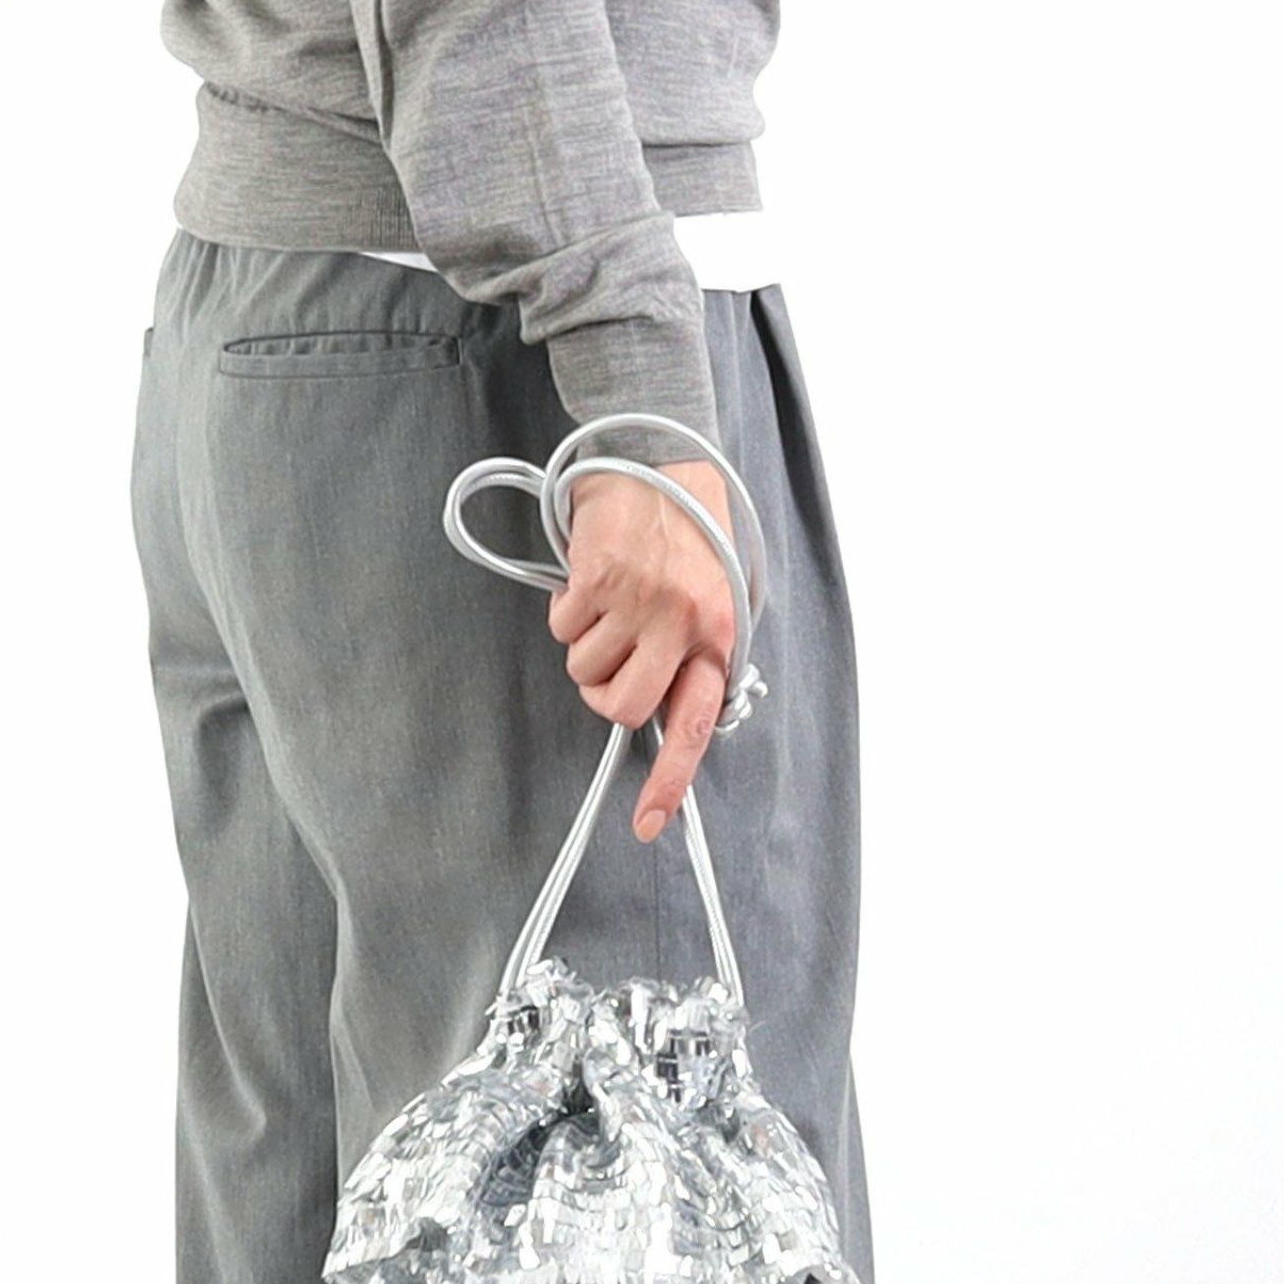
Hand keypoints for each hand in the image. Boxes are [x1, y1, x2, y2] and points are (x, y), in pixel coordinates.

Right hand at [547, 459, 736, 841]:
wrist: (661, 458)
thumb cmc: (690, 533)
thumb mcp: (715, 597)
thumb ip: (696, 655)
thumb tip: (668, 711)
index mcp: (718, 636)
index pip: (694, 726)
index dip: (669, 782)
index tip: (650, 825)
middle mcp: (682, 623)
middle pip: (622, 710)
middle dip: (604, 697)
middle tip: (608, 664)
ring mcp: (638, 601)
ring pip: (585, 671)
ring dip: (586, 647)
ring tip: (608, 604)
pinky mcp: (598, 576)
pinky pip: (565, 629)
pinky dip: (568, 612)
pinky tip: (592, 581)